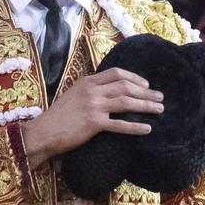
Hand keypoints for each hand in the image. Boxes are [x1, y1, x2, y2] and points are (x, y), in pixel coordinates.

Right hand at [19, 67, 163, 166]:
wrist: (43, 132)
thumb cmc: (59, 117)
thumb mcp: (74, 95)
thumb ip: (91, 91)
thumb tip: (110, 92)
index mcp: (88, 82)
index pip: (116, 73)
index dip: (135, 78)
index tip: (147, 84)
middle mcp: (92, 91)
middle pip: (126, 87)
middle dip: (146, 92)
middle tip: (160, 98)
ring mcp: (93, 106)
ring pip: (126, 102)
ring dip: (146, 106)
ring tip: (160, 110)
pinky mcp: (93, 123)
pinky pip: (120, 124)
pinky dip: (135, 127)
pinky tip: (147, 129)